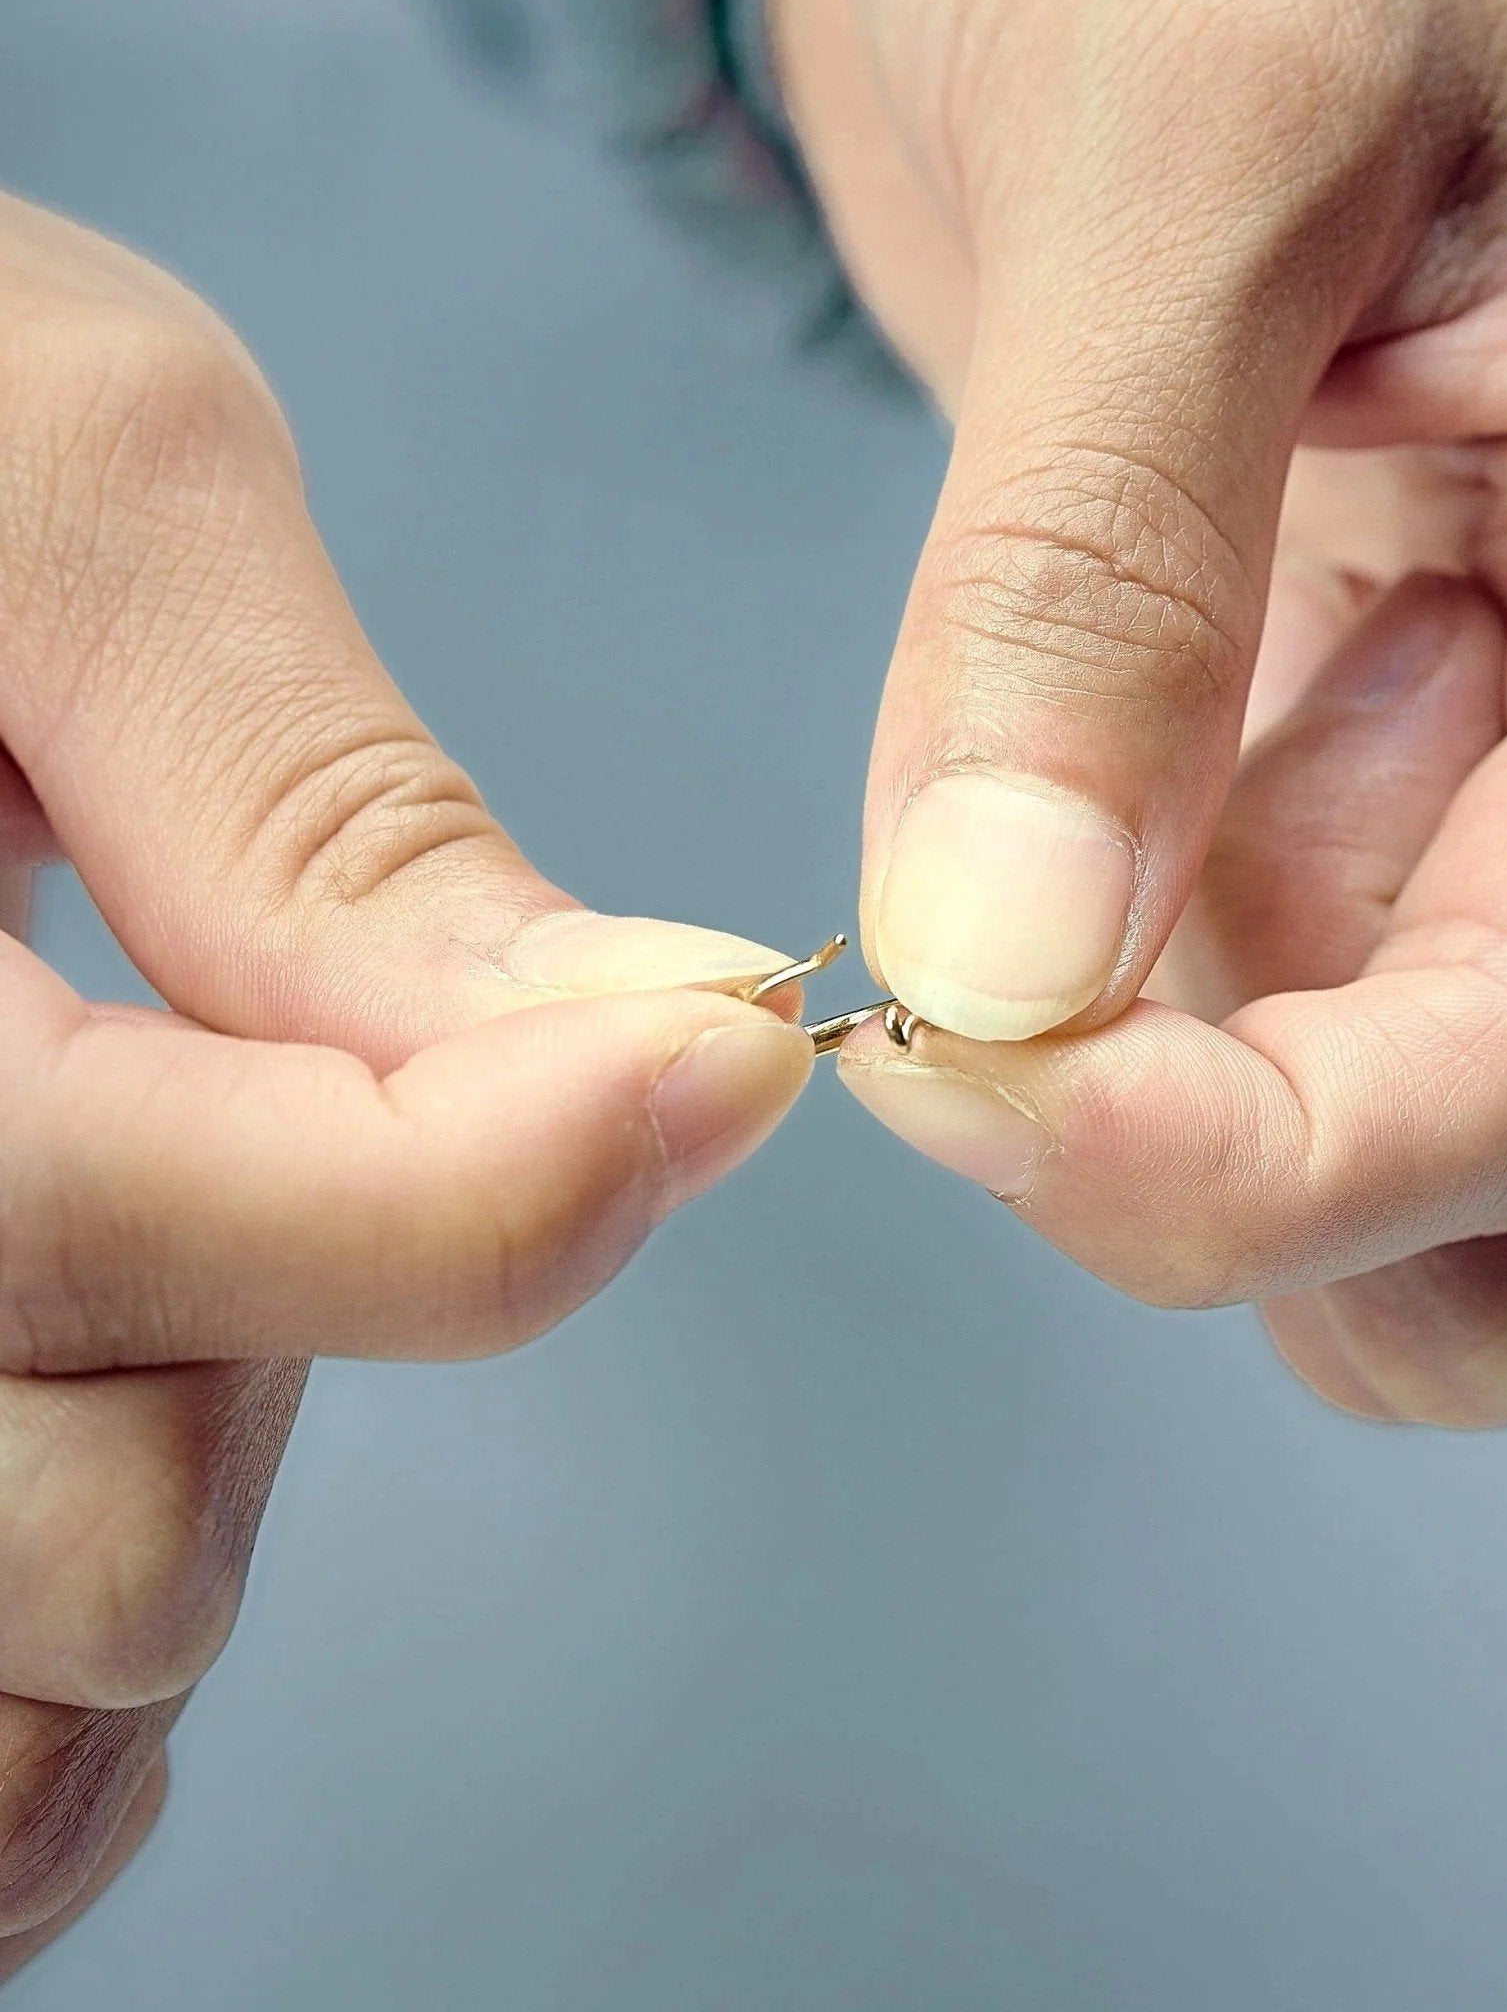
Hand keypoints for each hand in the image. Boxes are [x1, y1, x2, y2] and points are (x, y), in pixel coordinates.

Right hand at [0, 194, 811, 1973]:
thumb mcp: (74, 499)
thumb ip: (325, 814)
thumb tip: (648, 1043)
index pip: (116, 1222)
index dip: (499, 1181)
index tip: (733, 1055)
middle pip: (110, 1538)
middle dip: (299, 1329)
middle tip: (263, 1081)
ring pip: (44, 1709)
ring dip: (189, 1514)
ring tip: (178, 1253)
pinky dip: (87, 1682)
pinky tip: (115, 1435)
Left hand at [775, 0, 1506, 1423]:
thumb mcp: (1202, 143)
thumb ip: (1103, 562)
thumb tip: (999, 947)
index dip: (1271, 1158)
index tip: (968, 1081)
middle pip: (1498, 1201)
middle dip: (1247, 1180)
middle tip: (1000, 989)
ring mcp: (1488, 802)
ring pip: (1384, 1156)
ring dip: (1182, 1107)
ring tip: (1098, 777)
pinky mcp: (1344, 796)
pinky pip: (1259, 1023)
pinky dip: (1119, 1006)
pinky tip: (1081, 776)